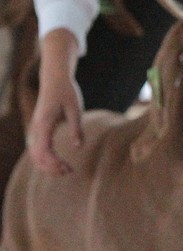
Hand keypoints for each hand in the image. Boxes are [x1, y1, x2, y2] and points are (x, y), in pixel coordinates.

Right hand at [27, 29, 83, 175]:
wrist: (54, 79)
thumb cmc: (67, 92)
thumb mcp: (75, 108)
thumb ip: (76, 128)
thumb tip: (78, 147)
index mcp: (44, 124)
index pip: (44, 151)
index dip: (54, 163)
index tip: (68, 169)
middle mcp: (36, 128)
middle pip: (37, 156)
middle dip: (51, 167)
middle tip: (69, 172)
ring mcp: (35, 128)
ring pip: (35, 154)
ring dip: (47, 164)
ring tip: (65, 169)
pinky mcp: (38, 128)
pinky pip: (37, 148)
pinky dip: (45, 158)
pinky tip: (58, 161)